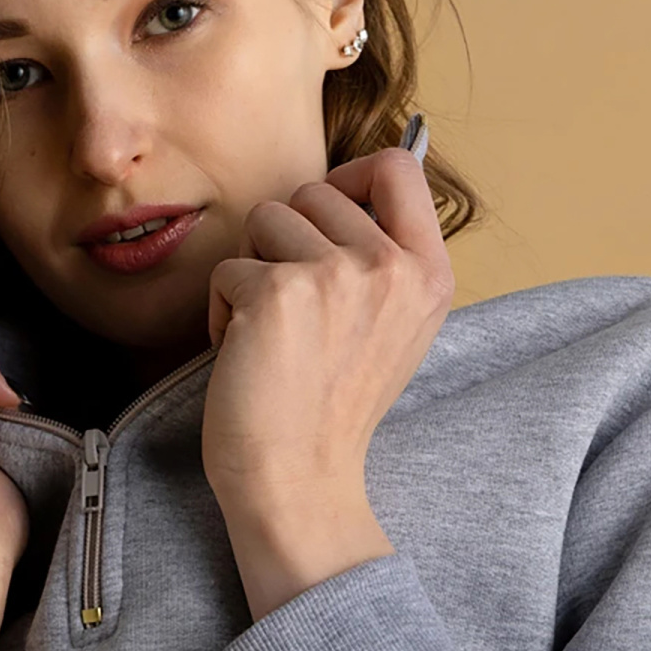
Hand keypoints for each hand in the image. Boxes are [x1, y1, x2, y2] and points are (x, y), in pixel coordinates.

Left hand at [200, 147, 454, 618]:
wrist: (298, 483)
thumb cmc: (330, 410)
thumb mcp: (391, 327)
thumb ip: (383, 257)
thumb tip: (349, 184)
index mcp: (428, 274)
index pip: (398, 167)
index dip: (352, 175)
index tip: (327, 214)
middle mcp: (390, 267)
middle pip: (314, 189)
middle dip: (286, 239)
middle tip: (294, 311)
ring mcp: (336, 275)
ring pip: (265, 219)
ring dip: (252, 272)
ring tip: (271, 334)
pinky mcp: (276, 292)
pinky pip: (227, 267)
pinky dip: (223, 311)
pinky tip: (246, 357)